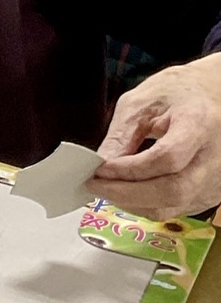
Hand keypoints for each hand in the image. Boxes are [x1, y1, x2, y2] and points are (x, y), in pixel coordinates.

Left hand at [91, 56, 220, 218]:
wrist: (213, 95)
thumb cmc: (177, 93)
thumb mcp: (141, 102)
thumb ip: (121, 135)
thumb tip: (99, 166)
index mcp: (200, 123)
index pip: (167, 158)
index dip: (129, 169)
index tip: (99, 169)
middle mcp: (216, 155)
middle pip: (174, 190)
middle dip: (126, 193)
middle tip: (94, 185)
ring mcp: (217, 178)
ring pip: (174, 205)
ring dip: (133, 203)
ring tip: (107, 188)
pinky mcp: (212, 192)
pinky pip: (178, 208)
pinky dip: (147, 205)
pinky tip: (128, 191)